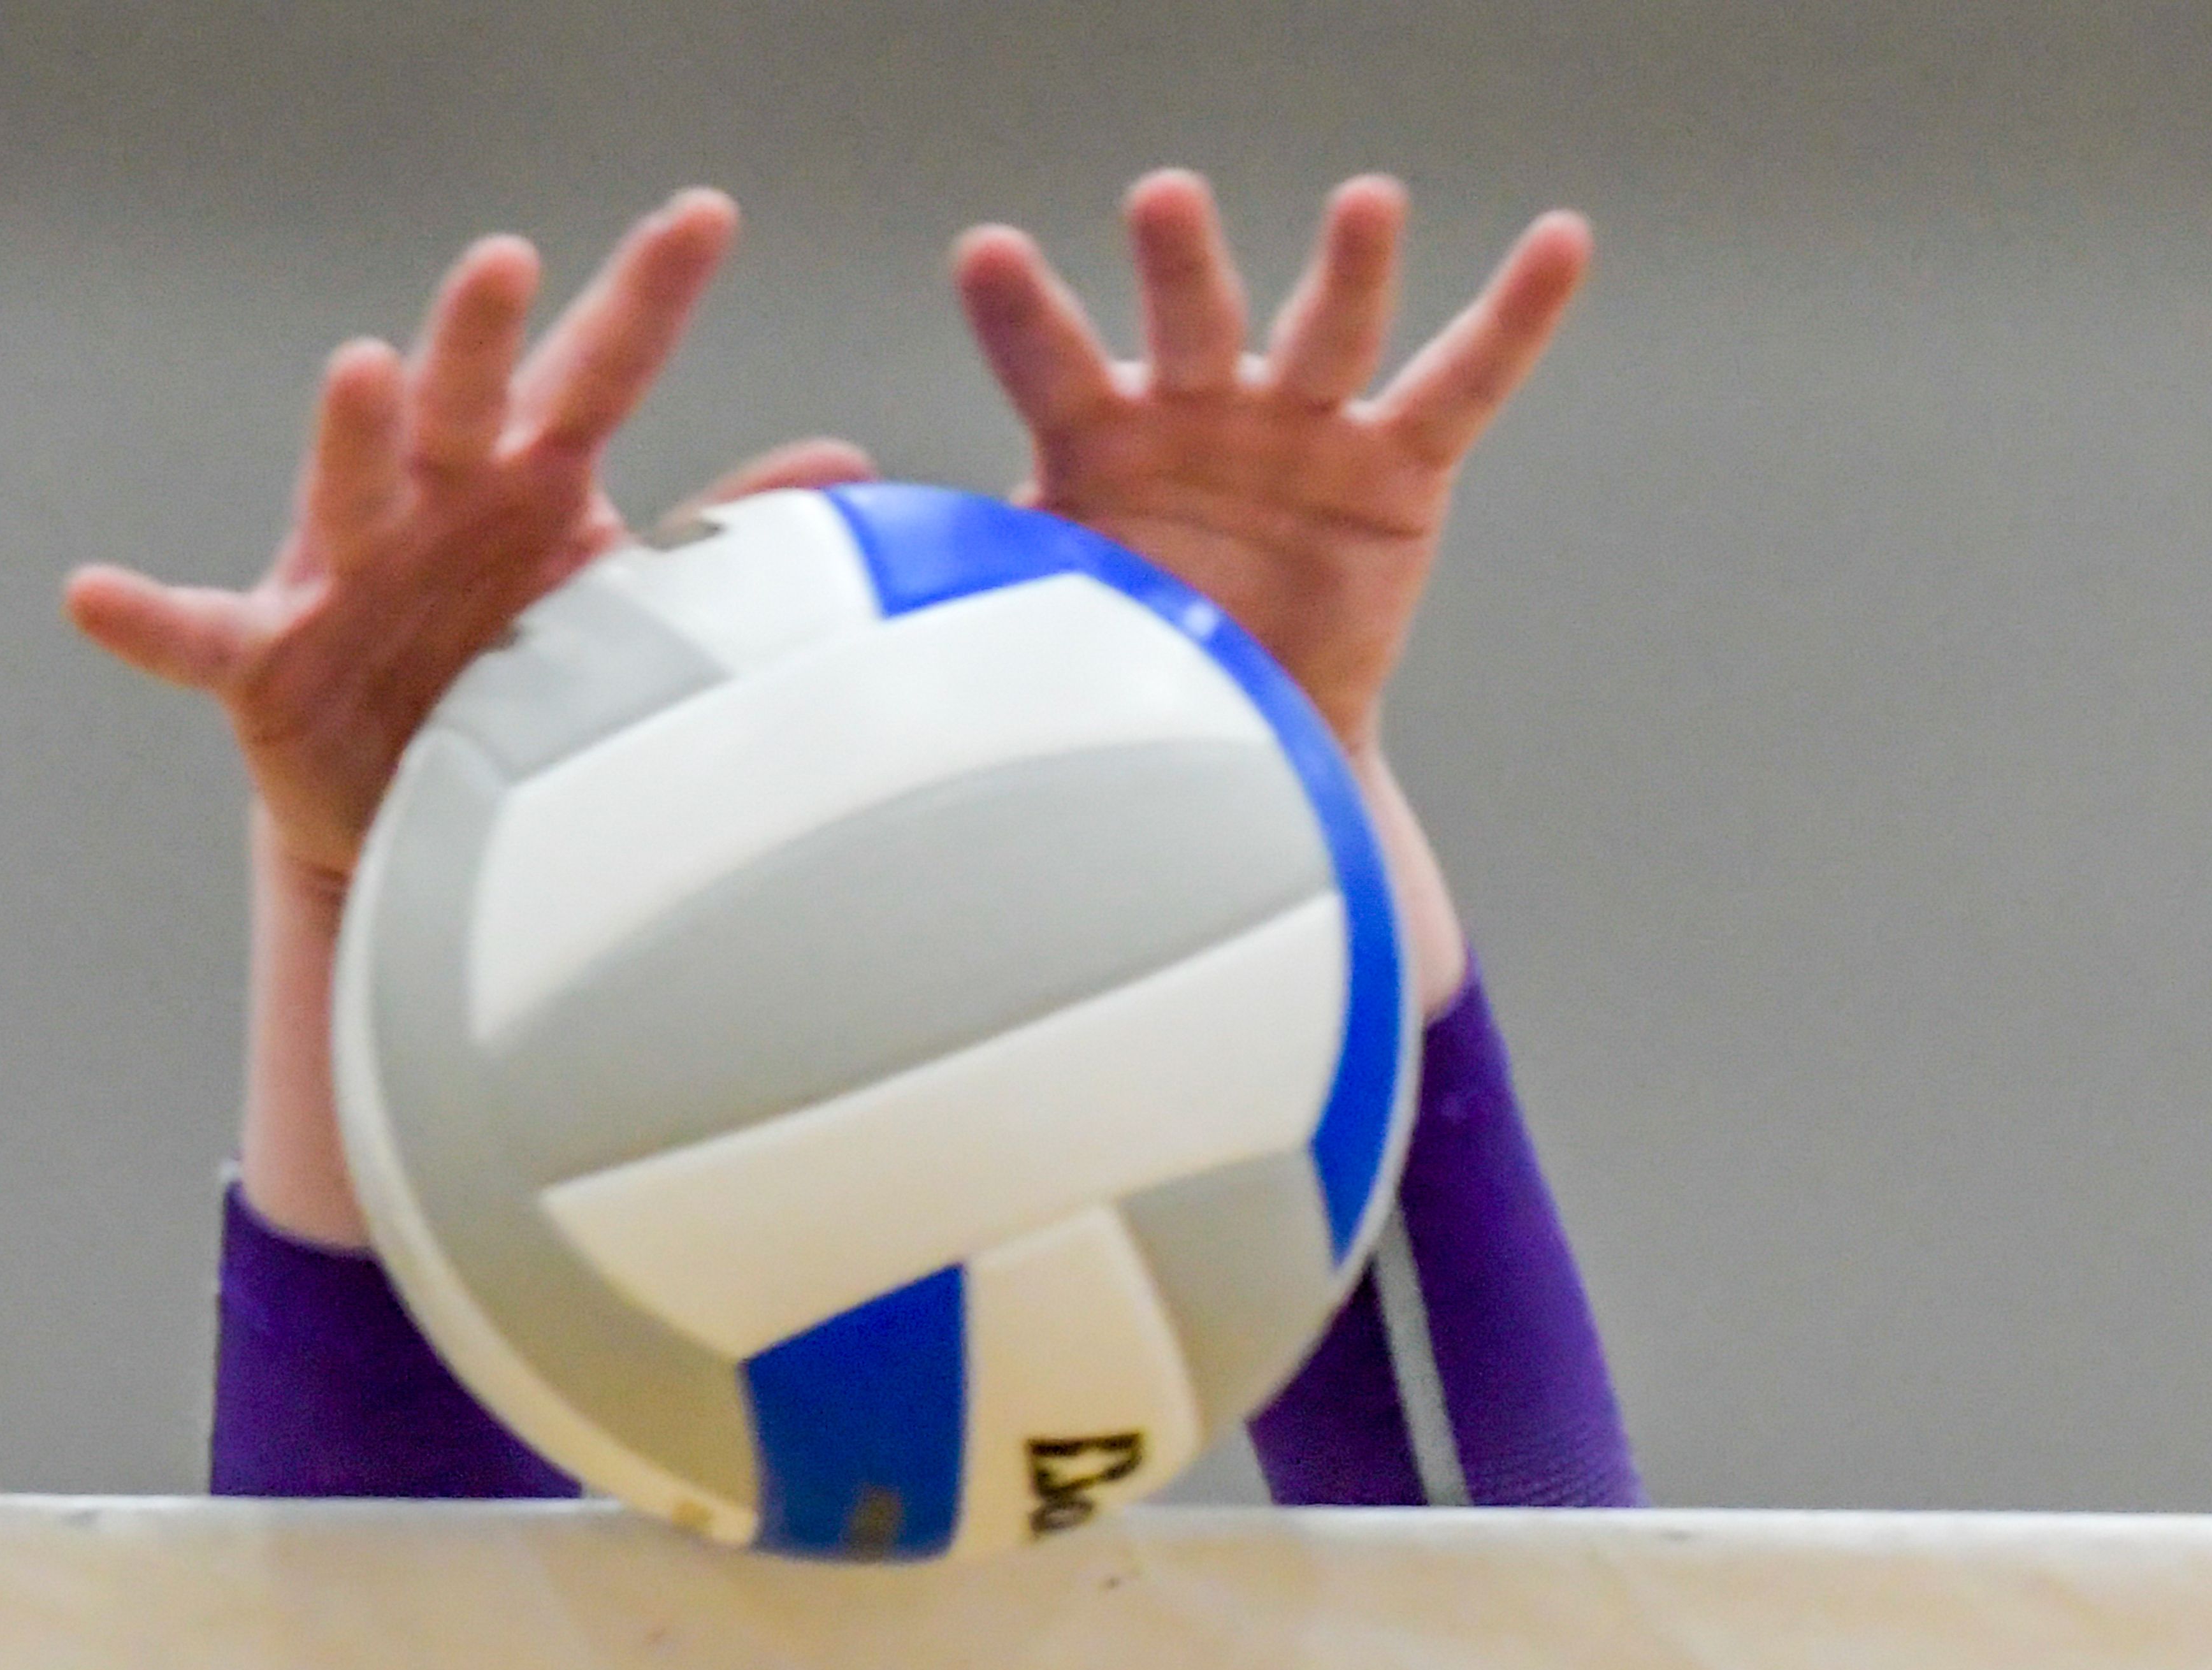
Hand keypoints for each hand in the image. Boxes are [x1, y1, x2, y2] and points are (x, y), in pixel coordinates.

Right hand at [66, 197, 870, 887]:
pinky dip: (146, 619)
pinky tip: (93, 596)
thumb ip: (722, 538)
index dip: (649, 295)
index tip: (706, 216)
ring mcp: (340, 570)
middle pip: (462, 398)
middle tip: (508, 265)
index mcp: (527, 476)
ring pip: (345, 486)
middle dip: (480, 332)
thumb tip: (845, 468)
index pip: (600, 370)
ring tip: (356, 369)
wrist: (427, 816)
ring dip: (348, 429)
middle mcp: (429, 497)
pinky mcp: (267, 660)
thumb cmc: (529, 681)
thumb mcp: (626, 606)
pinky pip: (198, 636)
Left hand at [953, 172, 1590, 753]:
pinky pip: (1465, 384)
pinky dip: (1517, 315)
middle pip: (1189, 319)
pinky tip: (1561, 241)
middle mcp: (1197, 409)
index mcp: (1093, 445)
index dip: (1026, 314)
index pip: (1050, 363)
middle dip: (1178, 263)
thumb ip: (956, 631)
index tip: (991, 256)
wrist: (1230, 752)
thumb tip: (823, 676)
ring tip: (1366, 204)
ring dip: (1346, 269)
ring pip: (1325, 332)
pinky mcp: (1398, 467)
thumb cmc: (1115, 676)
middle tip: (1161, 204)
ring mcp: (1301, 428)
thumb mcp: (1029, 652)